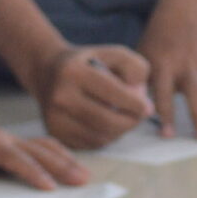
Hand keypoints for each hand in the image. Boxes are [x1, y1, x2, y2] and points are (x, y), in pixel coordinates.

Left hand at [0, 101, 90, 189]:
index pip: (18, 160)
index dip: (34, 173)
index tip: (49, 187)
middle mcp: (10, 140)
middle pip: (41, 152)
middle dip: (63, 166)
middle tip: (82, 180)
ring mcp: (17, 140)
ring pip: (47, 147)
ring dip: (67, 160)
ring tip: (84, 174)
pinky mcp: (19, 143)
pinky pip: (44, 145)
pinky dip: (60, 153)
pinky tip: (71, 162)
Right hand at [27, 43, 152, 149]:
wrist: (48, 72)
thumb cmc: (88, 63)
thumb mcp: (112, 54)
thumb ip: (134, 66)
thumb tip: (140, 93)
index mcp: (73, 72)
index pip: (111, 92)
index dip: (135, 103)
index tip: (148, 108)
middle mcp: (60, 96)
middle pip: (106, 121)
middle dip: (131, 121)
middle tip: (140, 116)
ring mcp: (55, 118)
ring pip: (101, 136)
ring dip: (120, 130)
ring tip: (124, 116)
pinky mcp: (56, 134)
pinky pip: (92, 143)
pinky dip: (106, 136)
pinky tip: (107, 122)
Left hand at [136, 0, 196, 139]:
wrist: (187, 2)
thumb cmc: (160, 34)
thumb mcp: (144, 51)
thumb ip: (141, 79)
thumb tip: (134, 108)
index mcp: (163, 62)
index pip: (163, 93)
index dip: (165, 114)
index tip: (167, 136)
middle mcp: (186, 62)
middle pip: (194, 93)